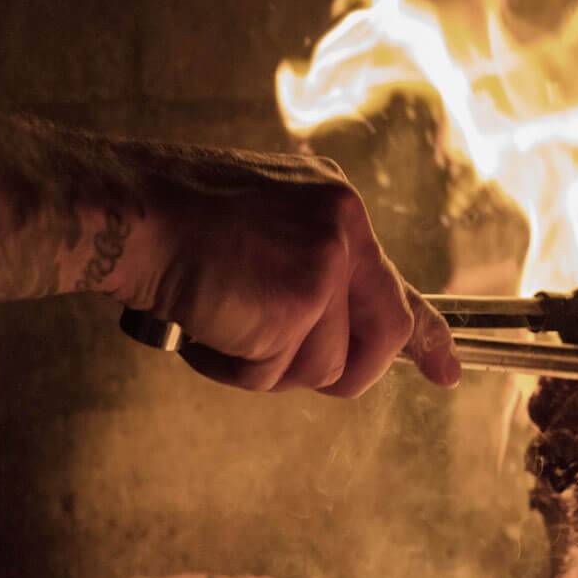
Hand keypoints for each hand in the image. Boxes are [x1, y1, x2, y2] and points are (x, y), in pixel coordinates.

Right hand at [112, 148, 458, 397]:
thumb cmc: (173, 226)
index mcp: (337, 206)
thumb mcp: (260, 231)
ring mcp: (327, 262)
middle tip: (274, 356)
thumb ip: (305, 270)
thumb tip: (332, 333)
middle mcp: (346, 227)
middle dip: (339, 371)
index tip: (447, 371)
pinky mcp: (300, 299)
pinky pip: (277, 371)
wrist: (130, 211)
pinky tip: (205, 324)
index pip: (395, 283)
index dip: (425, 336)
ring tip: (217, 318)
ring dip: (264, 365)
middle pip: (382, 338)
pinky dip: (234, 366)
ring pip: (324, 367)